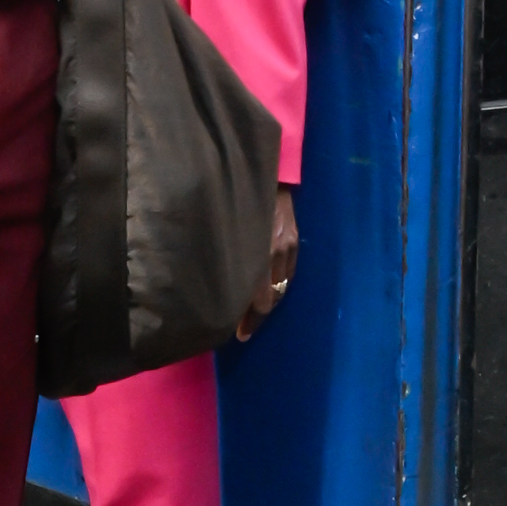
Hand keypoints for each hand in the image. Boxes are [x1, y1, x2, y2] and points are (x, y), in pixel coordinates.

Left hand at [235, 186, 298, 341]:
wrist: (265, 171)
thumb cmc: (232, 195)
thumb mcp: (223, 226)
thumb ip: (224, 254)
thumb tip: (213, 282)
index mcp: (257, 252)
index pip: (259, 301)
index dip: (249, 321)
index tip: (238, 335)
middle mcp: (275, 251)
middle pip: (270, 297)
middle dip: (256, 316)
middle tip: (242, 329)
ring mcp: (287, 244)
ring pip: (281, 286)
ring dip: (268, 300)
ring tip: (253, 312)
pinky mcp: (293, 237)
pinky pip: (288, 270)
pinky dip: (278, 284)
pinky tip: (268, 289)